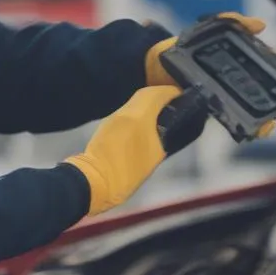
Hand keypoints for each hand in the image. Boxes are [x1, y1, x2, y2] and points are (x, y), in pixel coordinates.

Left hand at [65, 86, 182, 216]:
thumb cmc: (126, 173)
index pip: (157, 93)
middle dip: (160, 97)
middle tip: (173, 105)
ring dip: (148, 106)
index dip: (171, 93)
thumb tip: (168, 129)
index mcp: (138, 116)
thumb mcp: (154, 157)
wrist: (94, 181)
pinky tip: (143, 128)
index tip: (180, 97)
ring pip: (134, 103)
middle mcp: (124, 112)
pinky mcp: (105, 127)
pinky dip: (137, 115)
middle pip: (144, 95)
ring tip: (161, 117)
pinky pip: (126, 113)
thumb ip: (163, 138)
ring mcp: (112, 118)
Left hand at [144, 13, 275, 137]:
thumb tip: (260, 25)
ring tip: (268, 124)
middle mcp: (231, 85)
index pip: (263, 74)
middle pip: (261, 97)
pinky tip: (252, 129)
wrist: (150, 67)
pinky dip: (246, 127)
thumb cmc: (179, 49)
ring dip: (263, 121)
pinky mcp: (209, 113)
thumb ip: (231, 22)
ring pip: (250, 113)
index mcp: (234, 66)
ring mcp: (221, 100)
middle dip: (274, 105)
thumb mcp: (208, 30)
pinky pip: (231, 122)